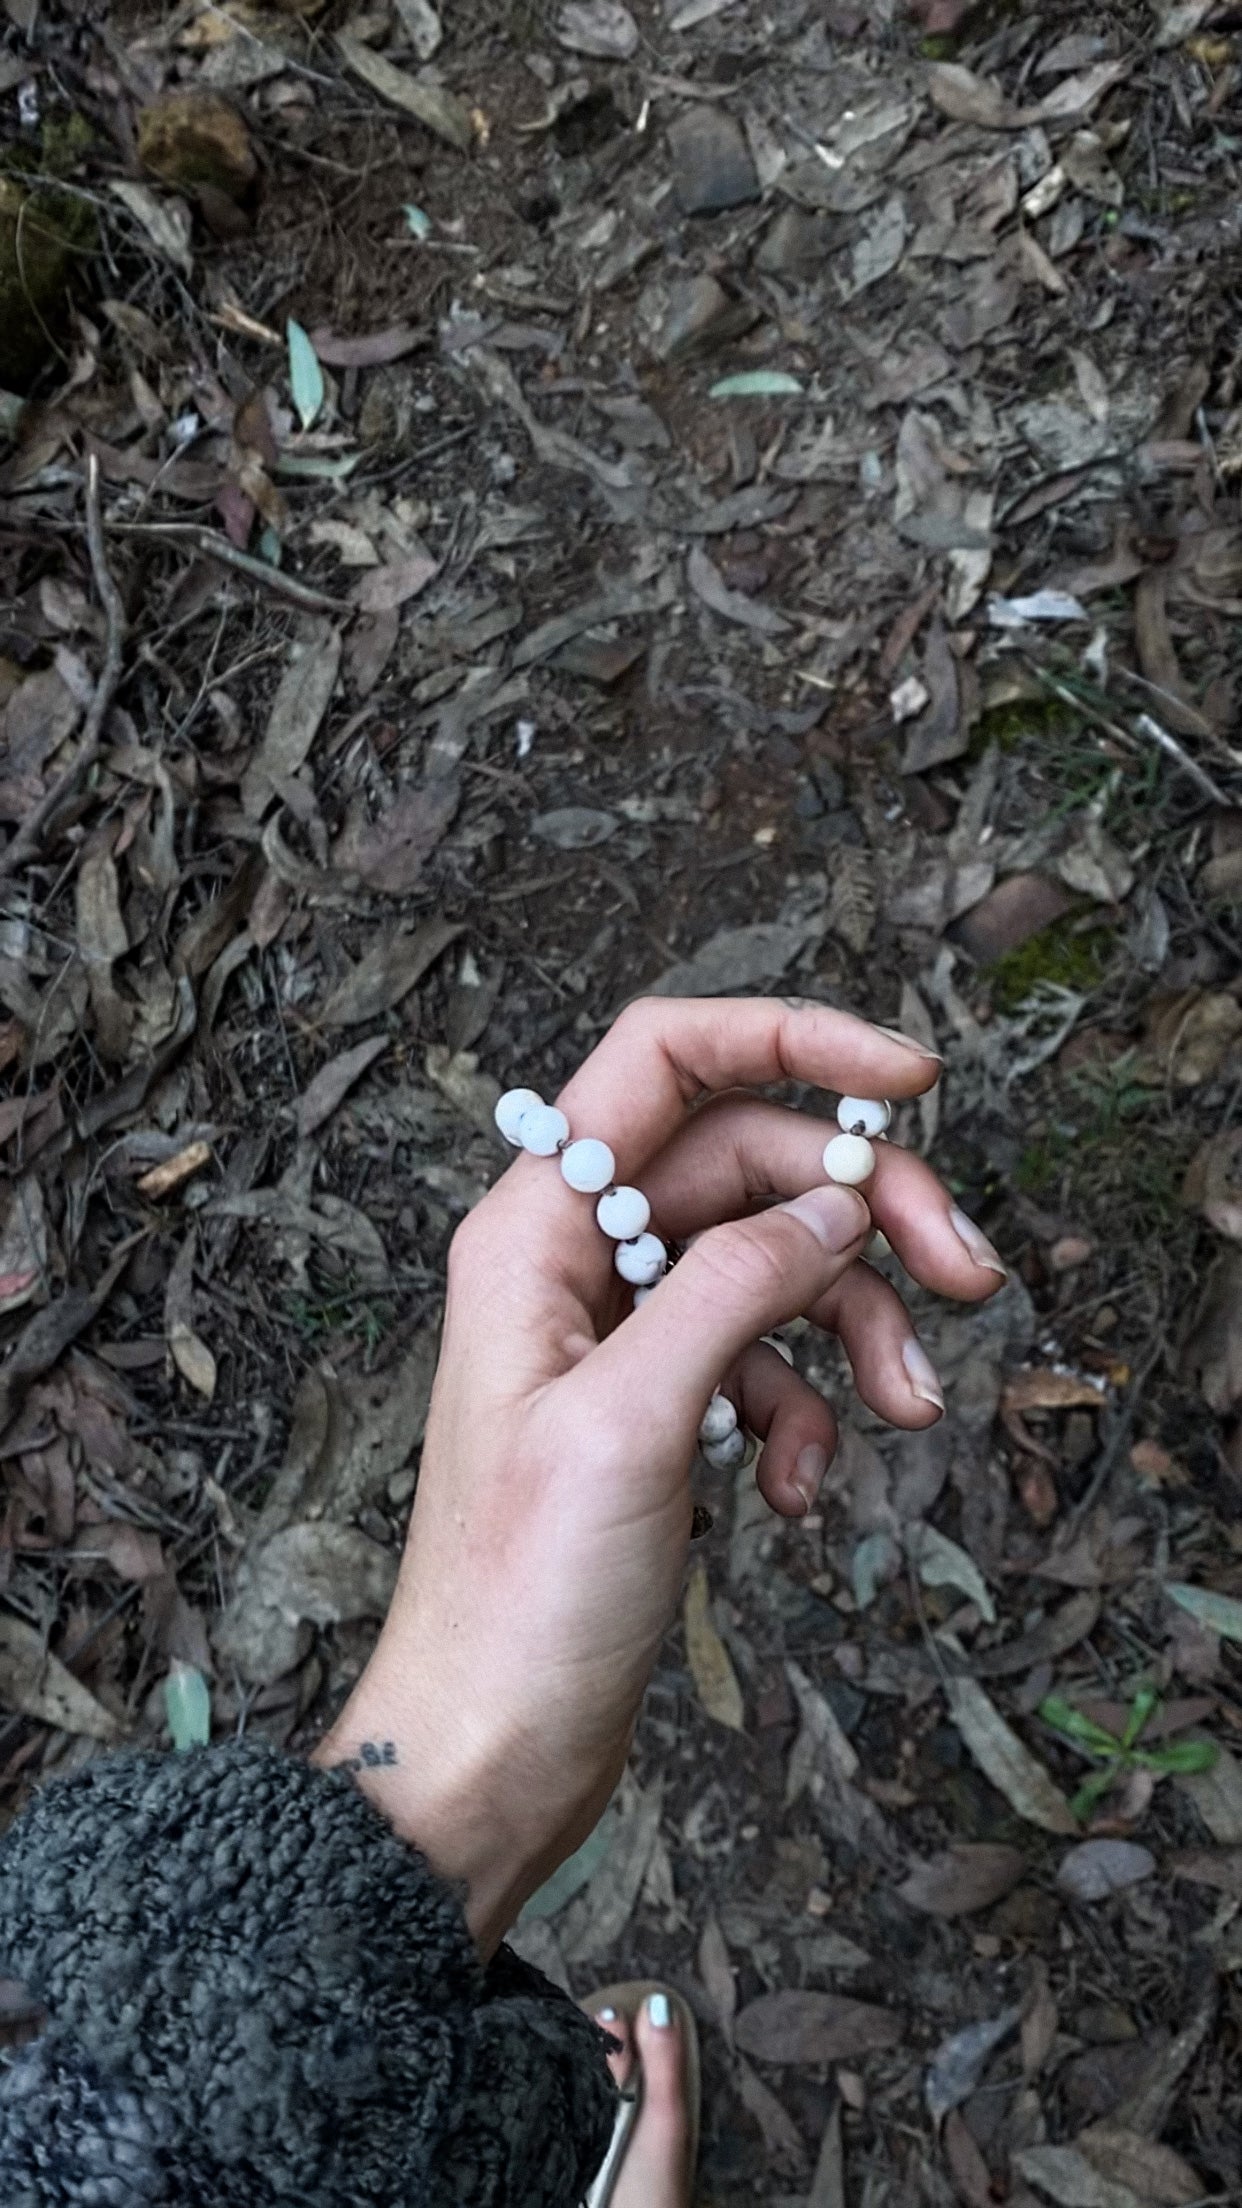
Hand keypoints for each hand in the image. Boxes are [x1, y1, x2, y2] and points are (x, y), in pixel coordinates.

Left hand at [314, 998, 1004, 1951]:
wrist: (491, 1747)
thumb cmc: (517, 1598)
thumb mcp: (632, 1423)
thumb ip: (735, 1288)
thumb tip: (835, 1203)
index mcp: (535, 1228)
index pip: (665, 1061)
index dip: (789, 1041)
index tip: (908, 1077)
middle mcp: (574, 1259)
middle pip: (749, 1165)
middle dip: (865, 1211)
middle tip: (964, 1273)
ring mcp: (622, 1334)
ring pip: (774, 1264)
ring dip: (857, 1323)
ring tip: (911, 1404)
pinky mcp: (661, 1406)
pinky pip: (767, 1358)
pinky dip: (807, 1409)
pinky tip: (799, 1488)